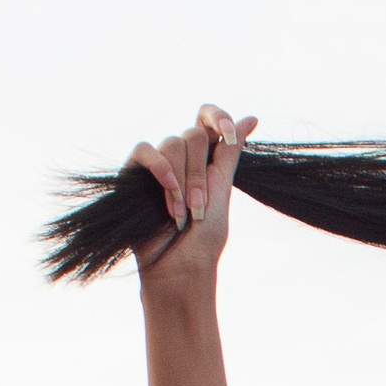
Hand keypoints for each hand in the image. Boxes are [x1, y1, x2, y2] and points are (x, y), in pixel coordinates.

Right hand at [128, 103, 257, 278]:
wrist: (179, 269)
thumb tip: (251, 118)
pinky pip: (144, 151)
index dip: (218, 117)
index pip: (208, 118)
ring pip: (171, 144)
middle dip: (200, 174)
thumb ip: (230, 152)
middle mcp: (181, 158)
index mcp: (206, 159)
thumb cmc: (204, 239)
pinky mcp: (134, 174)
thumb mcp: (222, 190)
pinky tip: (168, 189)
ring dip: (182, 181)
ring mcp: (157, 165)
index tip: (229, 135)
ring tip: (182, 214)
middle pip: (192, 136)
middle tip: (199, 209)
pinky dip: (160, 168)